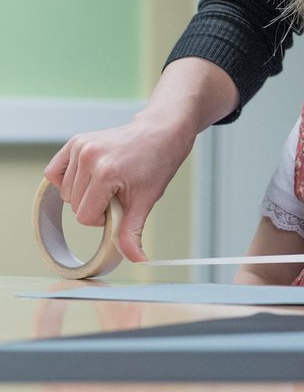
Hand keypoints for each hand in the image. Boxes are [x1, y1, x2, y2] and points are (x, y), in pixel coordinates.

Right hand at [43, 57, 239, 262]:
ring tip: (109, 181)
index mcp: (105, 173)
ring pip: (65, 192)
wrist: (161, 131)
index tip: (121, 204)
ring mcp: (80, 146)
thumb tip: (136, 259)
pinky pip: (54, 172)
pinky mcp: (76, 141)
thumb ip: (133, 232)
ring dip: (84, 194)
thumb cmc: (157, 162)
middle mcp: (88, 157)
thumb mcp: (147, 200)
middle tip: (118, 190)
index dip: (102, 218)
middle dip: (94, 206)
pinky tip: (87, 178)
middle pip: (74, 205)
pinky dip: (66, 180)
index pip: (84, 217)